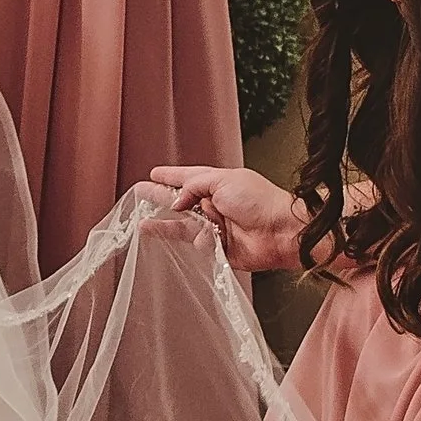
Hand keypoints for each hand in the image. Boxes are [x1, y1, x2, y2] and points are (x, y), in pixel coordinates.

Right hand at [148, 165, 305, 273]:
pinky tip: (202, 236)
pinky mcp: (218, 247)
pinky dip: (196, 239)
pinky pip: (196, 244)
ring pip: (182, 225)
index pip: (188, 178)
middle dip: (158, 198)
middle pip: (180, 201)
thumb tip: (176, 202)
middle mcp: (215, 204)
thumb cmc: (260, 201)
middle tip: (139, 194)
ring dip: (163, 224)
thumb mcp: (223, 180)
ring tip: (143, 224)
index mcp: (218, 184)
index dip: (171, 176)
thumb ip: (193, 186)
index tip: (155, 174)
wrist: (281, 232)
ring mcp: (215, 226)